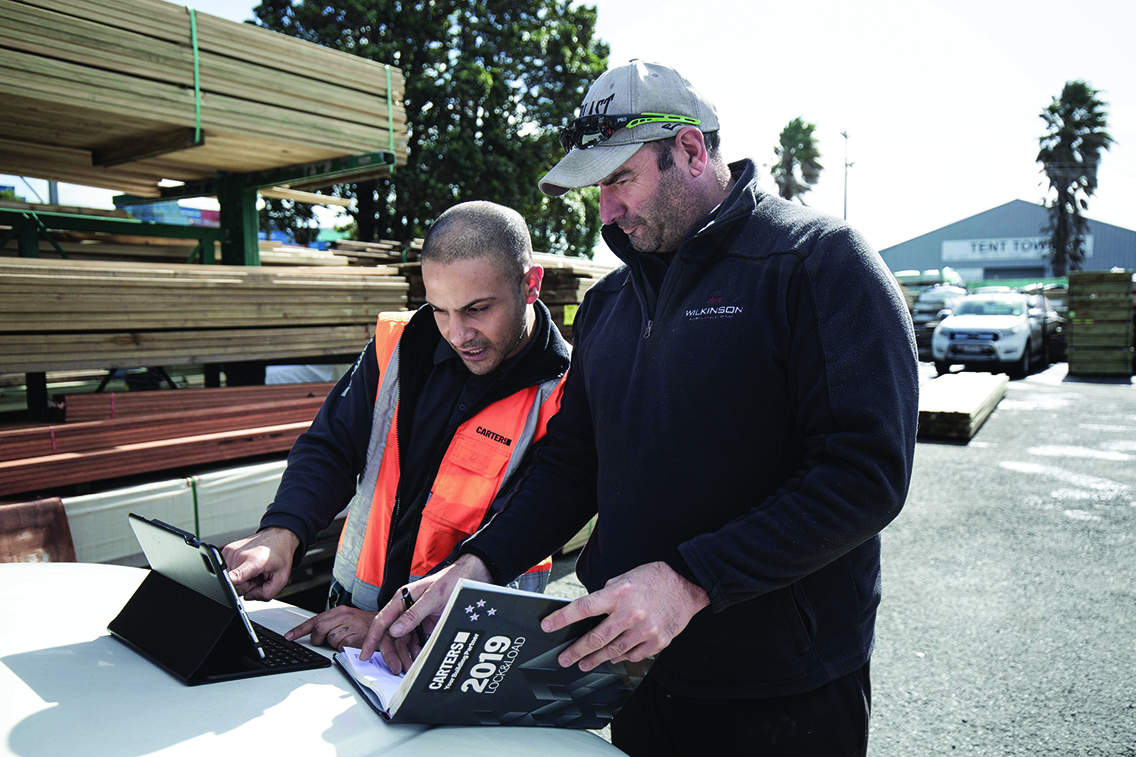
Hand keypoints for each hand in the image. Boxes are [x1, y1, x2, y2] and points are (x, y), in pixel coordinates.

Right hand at [221, 527, 299, 600]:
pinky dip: (237, 571)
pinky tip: (248, 566)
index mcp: (253, 561)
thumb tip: (248, 597)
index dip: (232, 586)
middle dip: (246, 585)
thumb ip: (266, 594)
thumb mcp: (281, 579)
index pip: (233, 577)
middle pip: (234, 585)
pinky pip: (228, 570)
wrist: (278, 537)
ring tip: (253, 570)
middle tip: (258, 577)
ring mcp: (231, 551)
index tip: (233, 588)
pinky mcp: (227, 550)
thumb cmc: (280, 555)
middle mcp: (239, 555)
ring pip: (230, 578)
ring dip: (242, 578)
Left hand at [284, 605, 375, 651]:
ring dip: (335, 644)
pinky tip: (353, 644)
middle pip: (319, 630)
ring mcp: (350, 626)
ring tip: (348, 640)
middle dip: (318, 639)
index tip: (289, 637)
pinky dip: (344, 649)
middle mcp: (344, 616)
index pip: (314, 620)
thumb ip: (332, 624)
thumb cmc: (366, 626)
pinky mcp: (356, 638)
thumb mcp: (348, 620)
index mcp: (340, 611)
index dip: (299, 630)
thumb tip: (315, 634)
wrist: (387, 627)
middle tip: (326, 641)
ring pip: (330, 639)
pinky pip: (341, 647)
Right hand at [358, 554, 490, 673]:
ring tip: (408, 668)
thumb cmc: (448, 582)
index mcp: (401, 599)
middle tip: (395, 668)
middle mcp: (404, 609)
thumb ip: (413, 614)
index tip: (365, 654)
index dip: (371, 639)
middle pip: (390, 635)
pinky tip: (416, 660)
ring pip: (401, 641)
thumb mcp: (432, 597)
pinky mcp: (423, 625)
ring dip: (403, 656)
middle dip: (391, 653)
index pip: (381, 621)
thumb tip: (395, 630)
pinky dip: (414, 652)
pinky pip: (414, 642)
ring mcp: (413, 618)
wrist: (466, 579)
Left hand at [541, 561, 709, 671]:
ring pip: (613, 651)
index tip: (548, 626)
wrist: (687, 584)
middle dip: (576, 650)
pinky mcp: (657, 641)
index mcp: (618, 594)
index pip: (583, 608)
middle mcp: (630, 613)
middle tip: (565, 659)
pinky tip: (613, 657)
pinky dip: (621, 657)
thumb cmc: (655, 578)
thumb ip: (607, 594)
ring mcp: (644, 630)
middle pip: (596, 637)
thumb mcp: (625, 578)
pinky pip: (633, 655)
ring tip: (585, 663)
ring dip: (595, 659)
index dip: (562, 618)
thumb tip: (590, 610)